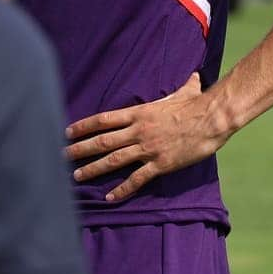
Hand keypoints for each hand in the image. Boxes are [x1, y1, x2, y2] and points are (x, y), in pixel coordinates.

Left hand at [64, 73, 229, 201]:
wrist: (211, 118)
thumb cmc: (198, 103)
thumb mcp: (186, 91)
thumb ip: (184, 85)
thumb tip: (194, 75)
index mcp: (139, 113)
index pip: (103, 119)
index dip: (83, 126)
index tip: (67, 131)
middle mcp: (138, 130)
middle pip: (102, 140)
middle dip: (79, 148)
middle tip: (60, 155)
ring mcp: (148, 148)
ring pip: (113, 160)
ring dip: (93, 168)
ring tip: (76, 176)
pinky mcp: (160, 164)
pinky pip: (137, 179)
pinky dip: (122, 190)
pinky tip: (110, 198)